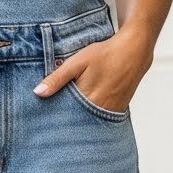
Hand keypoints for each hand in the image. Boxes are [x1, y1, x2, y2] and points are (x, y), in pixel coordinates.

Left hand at [33, 22, 153, 111]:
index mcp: (89, 100)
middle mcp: (101, 110)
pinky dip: (92, 115)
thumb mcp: (77, 62)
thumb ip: (57, 79)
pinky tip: (86, 109)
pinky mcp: (118, 110)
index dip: (56, 118)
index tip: (46, 119)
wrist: (135, 51)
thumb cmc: (105, 54)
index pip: (66, 117)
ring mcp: (112, 112)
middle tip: (56, 121)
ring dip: (81, 119)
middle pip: (78, 122)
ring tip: (70, 116)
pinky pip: (101, 117)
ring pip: (90, 121)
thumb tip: (38, 93)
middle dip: (67, 121)